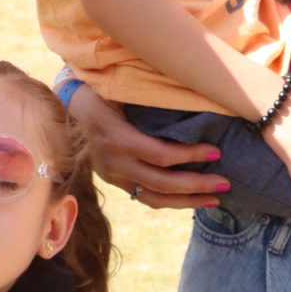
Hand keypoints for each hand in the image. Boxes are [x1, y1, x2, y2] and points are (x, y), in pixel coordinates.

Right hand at [68, 80, 230, 209]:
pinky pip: (145, 198)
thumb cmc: (99, 90)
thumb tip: (195, 94)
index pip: (160, 155)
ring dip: (188, 201)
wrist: (64, 107)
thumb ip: (150, 99)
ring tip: (215, 199)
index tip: (216, 152)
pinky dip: (171, 200)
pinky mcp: (115, 181)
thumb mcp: (120, 89)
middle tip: (226, 182)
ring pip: (154, 198)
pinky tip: (192, 200)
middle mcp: (113, 162)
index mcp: (116, 137)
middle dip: (197, 184)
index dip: (190, 156)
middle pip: (161, 183)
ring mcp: (112, 175)